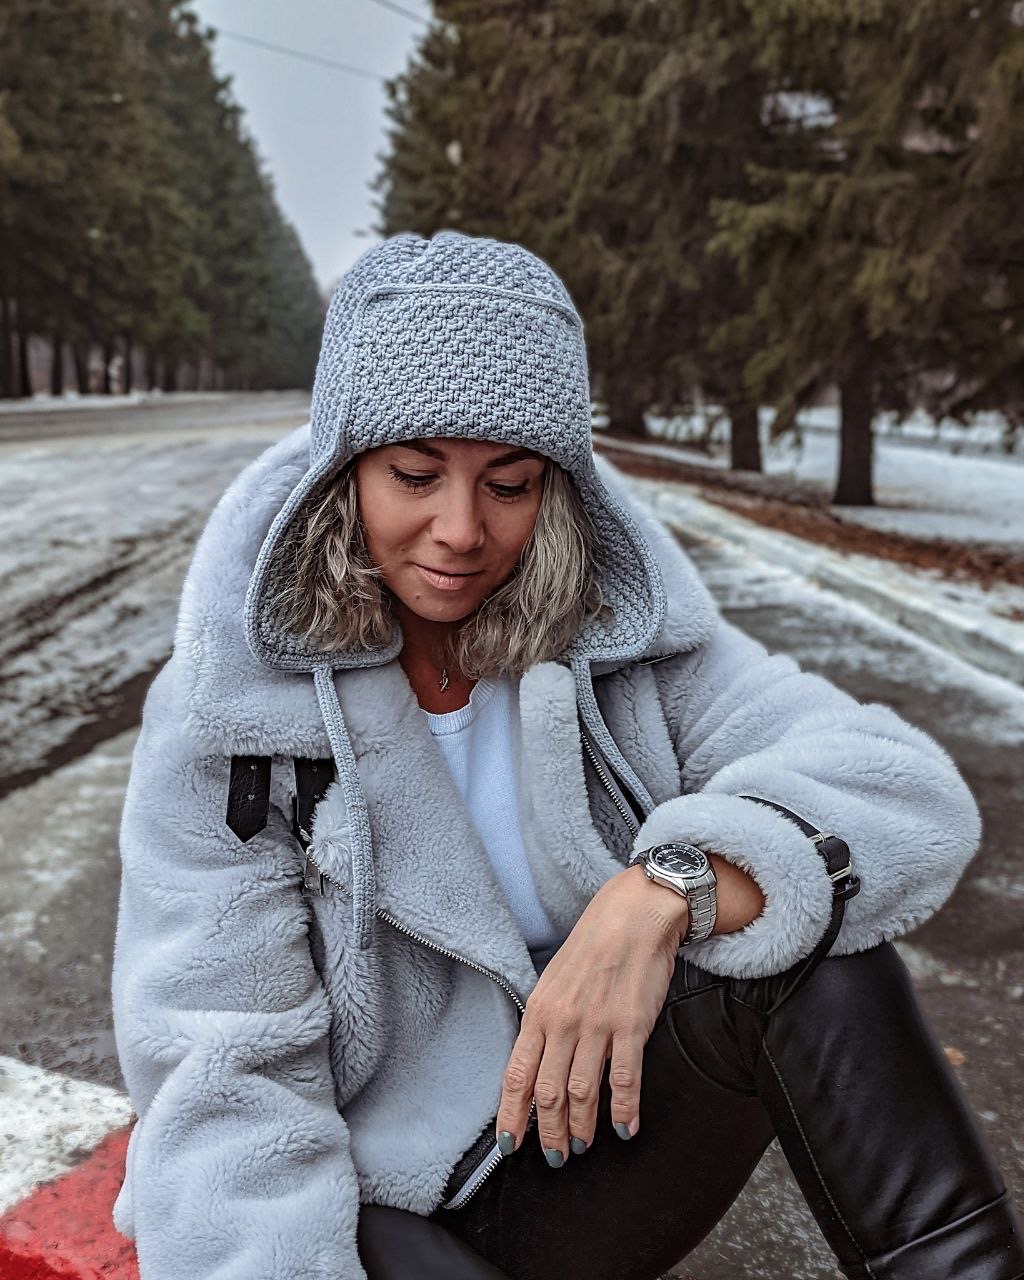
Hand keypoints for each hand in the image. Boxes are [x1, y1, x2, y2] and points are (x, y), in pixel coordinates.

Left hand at [494, 864, 685, 1165]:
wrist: (633, 915)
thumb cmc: (593, 946)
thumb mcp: (554, 980)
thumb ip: (545, 1021)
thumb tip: (537, 1060)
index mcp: (539, 1010)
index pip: (517, 1073)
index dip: (512, 1113)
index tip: (509, 1143)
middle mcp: (563, 1021)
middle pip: (548, 1091)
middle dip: (548, 1131)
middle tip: (554, 1156)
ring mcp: (597, 1025)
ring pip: (583, 1092)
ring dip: (581, 1127)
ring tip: (581, 1146)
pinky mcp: (631, 1025)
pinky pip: (624, 1078)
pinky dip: (624, 1110)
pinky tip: (624, 1128)